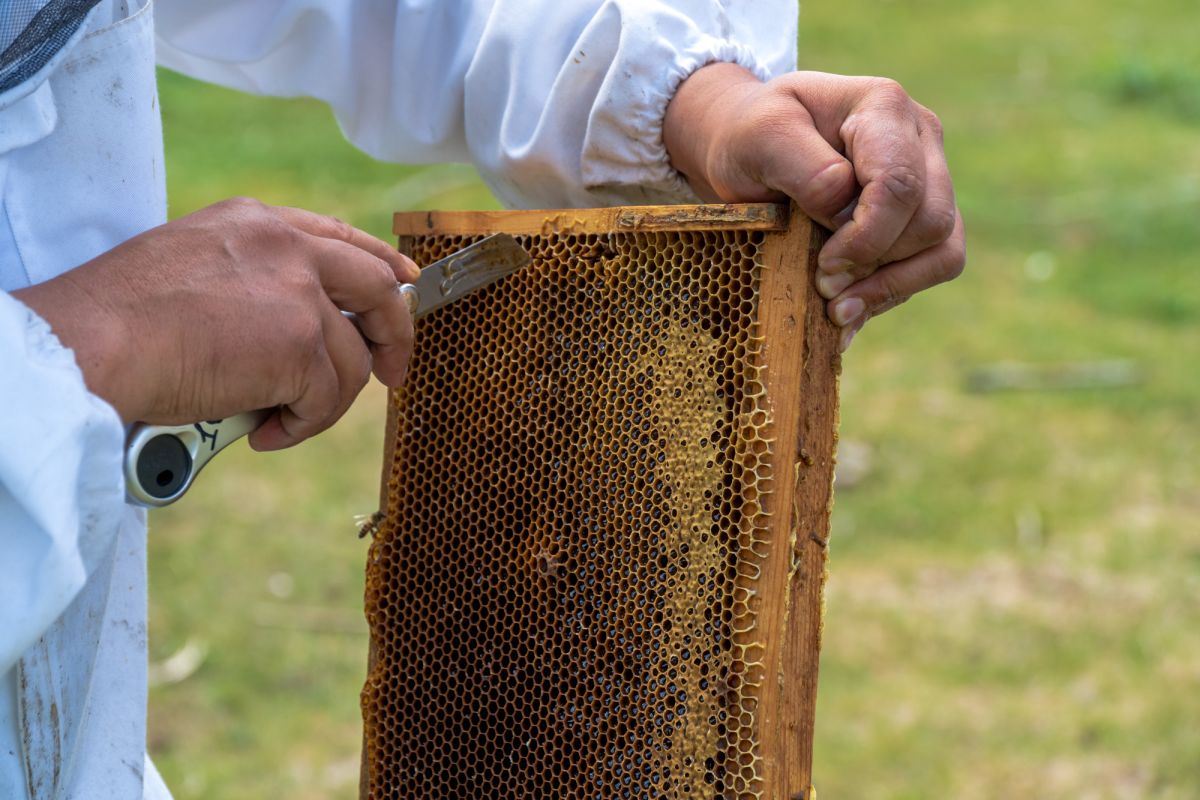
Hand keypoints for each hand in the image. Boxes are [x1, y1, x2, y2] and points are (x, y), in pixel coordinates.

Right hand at [14, 197, 417, 450]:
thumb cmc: (117, 318)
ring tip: (276, 421)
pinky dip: (301, 426)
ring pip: (352, 360)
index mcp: (258, 223)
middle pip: (377, 286)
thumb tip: (282, 322)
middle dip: (395, 333)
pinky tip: (263, 433)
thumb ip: (248, 279)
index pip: (341, 238)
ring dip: (324, 402)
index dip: (380, 266)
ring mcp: (298, 294)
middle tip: (391, 372)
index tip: (401, 288)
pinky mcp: (299, 346)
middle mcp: (287, 247)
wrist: (92, 344)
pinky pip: (327, 398)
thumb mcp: (191, 266)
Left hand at [664, 64, 964, 350]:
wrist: (751, 147)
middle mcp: (920, 138)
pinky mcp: (922, 216)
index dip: (865, 237)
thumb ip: (806, 169)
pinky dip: (893, 293)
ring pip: (943, 249)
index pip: (899, 184)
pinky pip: (933, 266)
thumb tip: (847, 211)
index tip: (823, 263)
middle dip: (876, 264)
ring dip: (891, 287)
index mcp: (883, 107)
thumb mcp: (759, 138)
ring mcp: (929, 178)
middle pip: (930, 221)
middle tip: (823, 285)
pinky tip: (850, 308)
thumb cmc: (752, 136)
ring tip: (837, 307)